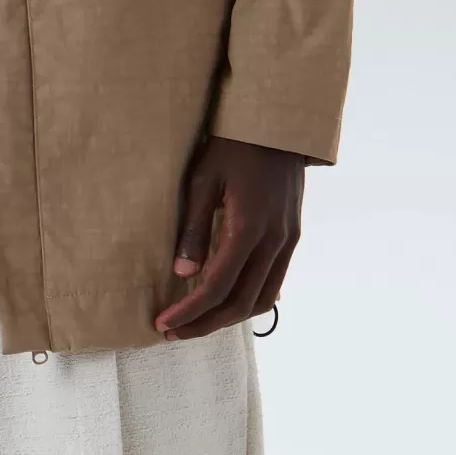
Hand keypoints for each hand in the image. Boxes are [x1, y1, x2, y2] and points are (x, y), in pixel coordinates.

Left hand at [153, 135, 303, 339]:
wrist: (277, 123)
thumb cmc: (233, 144)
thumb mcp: (203, 178)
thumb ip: (194, 228)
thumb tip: (182, 274)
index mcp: (248, 227)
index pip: (216, 286)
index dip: (189, 311)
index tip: (163, 323)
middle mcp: (273, 241)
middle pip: (240, 302)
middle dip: (205, 323)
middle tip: (174, 331)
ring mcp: (287, 240)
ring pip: (261, 299)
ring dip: (229, 317)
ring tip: (198, 321)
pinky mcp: (292, 236)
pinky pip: (273, 282)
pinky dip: (249, 299)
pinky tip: (227, 298)